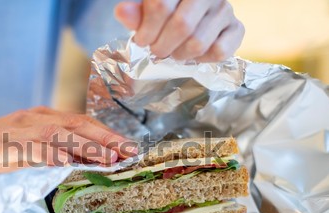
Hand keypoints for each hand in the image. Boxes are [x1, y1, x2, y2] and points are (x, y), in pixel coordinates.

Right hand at [0, 107, 136, 180]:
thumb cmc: (5, 148)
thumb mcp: (36, 146)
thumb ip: (60, 150)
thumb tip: (91, 163)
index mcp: (46, 116)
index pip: (82, 121)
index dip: (107, 133)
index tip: (128, 146)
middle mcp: (36, 118)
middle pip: (76, 124)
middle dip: (105, 137)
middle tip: (128, 151)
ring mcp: (20, 128)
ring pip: (57, 134)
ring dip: (85, 146)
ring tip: (107, 159)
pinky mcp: (4, 143)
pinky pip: (29, 147)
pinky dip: (49, 154)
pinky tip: (65, 163)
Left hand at [114, 0, 244, 61]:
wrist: (191, 14)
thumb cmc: (163, 12)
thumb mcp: (145, 9)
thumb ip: (134, 12)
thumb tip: (123, 12)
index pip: (161, 6)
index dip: (147, 30)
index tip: (142, 40)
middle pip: (182, 26)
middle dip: (162, 46)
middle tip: (156, 51)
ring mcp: (225, 8)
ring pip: (198, 43)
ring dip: (180, 55)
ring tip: (173, 52)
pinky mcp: (236, 27)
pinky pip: (220, 52)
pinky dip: (202, 60)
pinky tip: (194, 54)